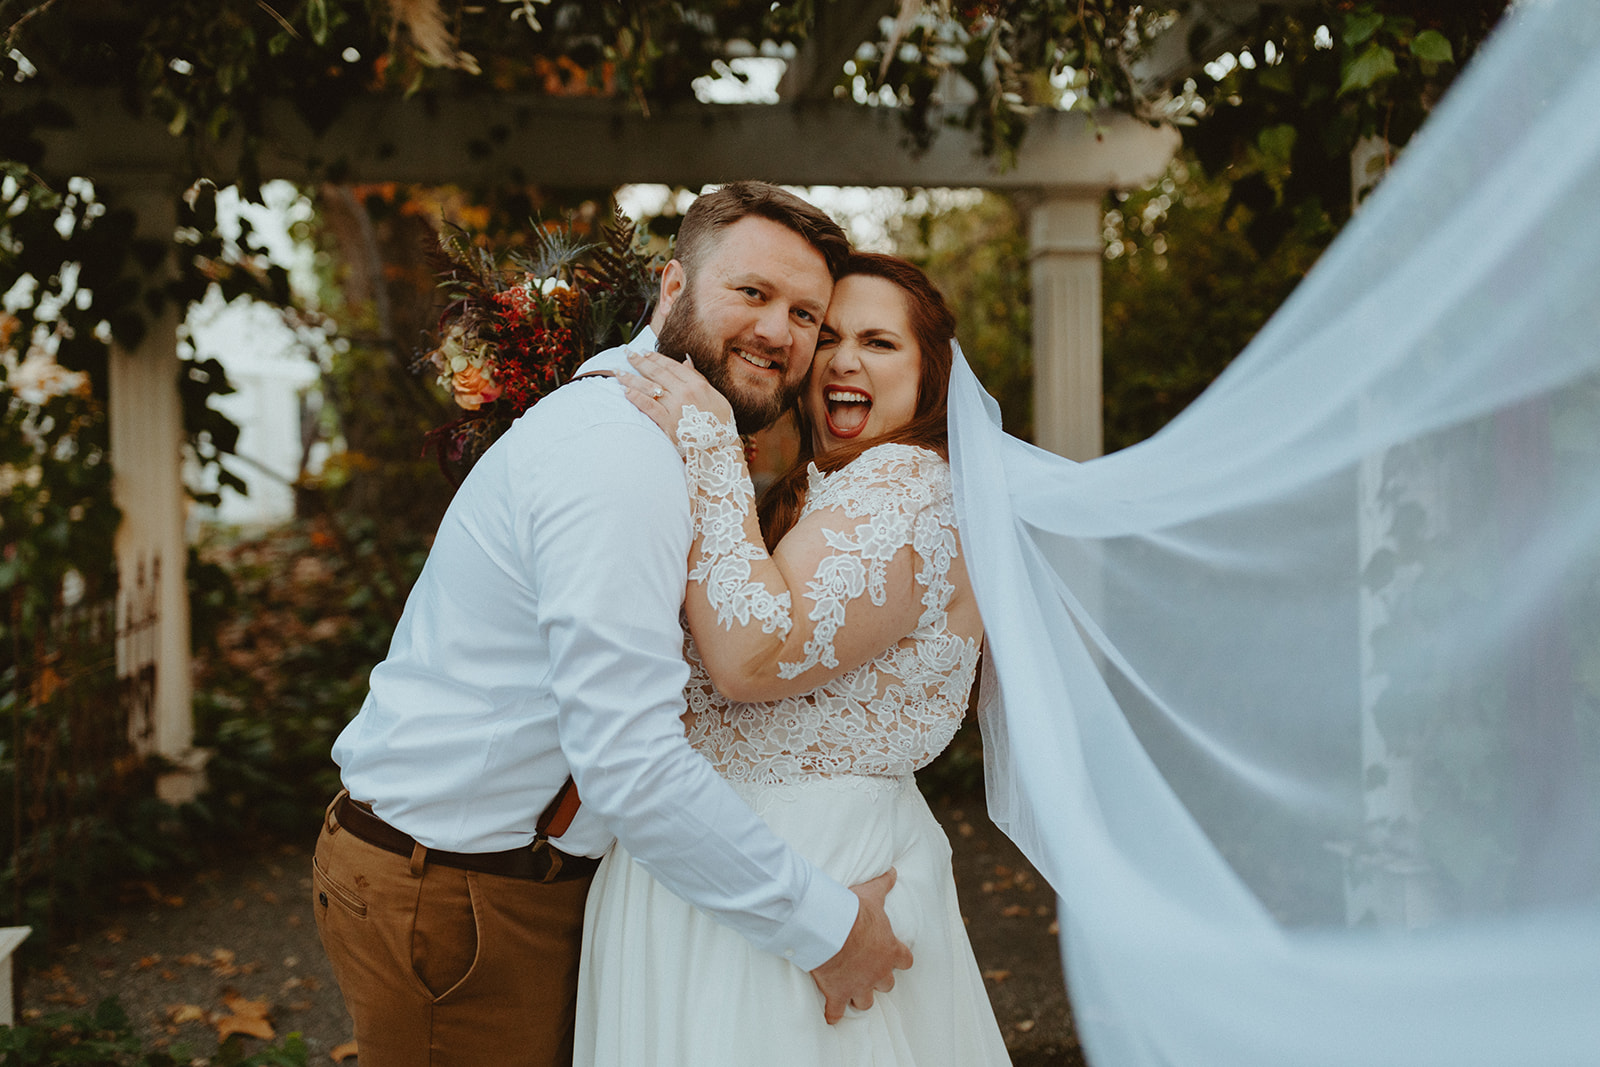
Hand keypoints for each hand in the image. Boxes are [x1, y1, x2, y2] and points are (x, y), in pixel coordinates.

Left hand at [618, 351, 735, 446]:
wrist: (719, 449)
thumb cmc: (720, 424)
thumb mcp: (716, 397)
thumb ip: (699, 378)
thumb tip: (686, 360)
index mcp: (697, 385)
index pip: (672, 366)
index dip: (656, 357)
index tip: (644, 352)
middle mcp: (685, 393)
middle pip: (657, 373)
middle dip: (639, 362)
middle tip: (627, 354)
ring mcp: (675, 407)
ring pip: (649, 388)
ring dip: (631, 378)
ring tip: (618, 372)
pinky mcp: (668, 423)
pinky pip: (649, 407)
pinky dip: (636, 398)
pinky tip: (625, 391)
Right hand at [809, 868, 912, 1024]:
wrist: (831, 930)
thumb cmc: (854, 912)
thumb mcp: (872, 895)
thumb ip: (884, 884)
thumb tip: (894, 871)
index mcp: (890, 951)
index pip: (906, 961)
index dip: (900, 960)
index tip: (894, 958)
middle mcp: (878, 973)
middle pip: (886, 985)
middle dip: (878, 980)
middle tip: (867, 972)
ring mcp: (858, 986)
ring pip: (865, 1002)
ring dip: (859, 998)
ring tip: (851, 993)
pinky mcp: (837, 995)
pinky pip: (836, 1013)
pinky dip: (833, 1015)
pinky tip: (830, 1015)